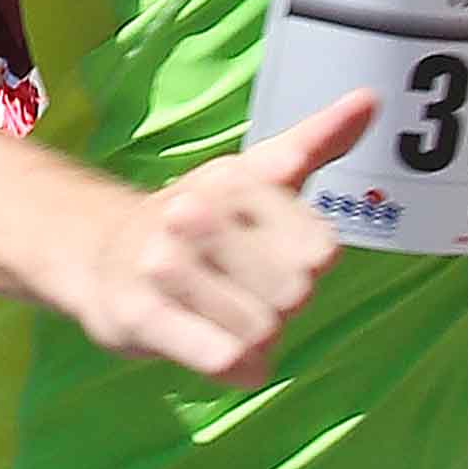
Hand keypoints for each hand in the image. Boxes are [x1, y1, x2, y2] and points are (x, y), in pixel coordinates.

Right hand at [61, 93, 370, 378]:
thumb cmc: (195, 221)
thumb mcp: (255, 176)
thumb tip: (368, 100)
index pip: (320, 250)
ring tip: (228, 323)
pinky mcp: (139, 313)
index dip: (305, 268)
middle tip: (246, 294)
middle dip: (280, 309)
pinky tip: (226, 357)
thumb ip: (315, 142)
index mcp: (235, 180)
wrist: (99, 253)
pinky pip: (220, 357)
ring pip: (260, 332)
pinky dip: (236, 367)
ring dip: (255, 343)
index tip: (275, 257)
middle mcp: (196, 213)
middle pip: (293, 294)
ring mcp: (163, 264)